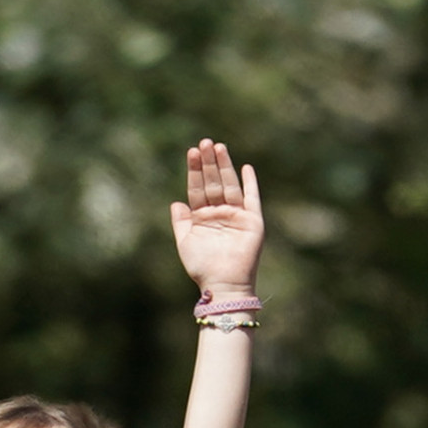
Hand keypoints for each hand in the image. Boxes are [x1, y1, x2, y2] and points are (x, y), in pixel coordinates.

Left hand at [170, 140, 263, 297]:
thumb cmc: (202, 268)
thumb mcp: (185, 243)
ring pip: (230, 185)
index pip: (197, 188)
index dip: (194, 171)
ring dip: (225, 166)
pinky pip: (252, 198)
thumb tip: (175, 202)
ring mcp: (236, 215)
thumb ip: (180, 222)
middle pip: (213, 182)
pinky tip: (246, 167)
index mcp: (202, 217)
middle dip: (208, 163)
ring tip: (218, 147)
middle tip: (204, 142)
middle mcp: (219, 212)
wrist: (223, 285)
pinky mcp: (252, 221)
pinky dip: (250, 183)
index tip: (191, 152)